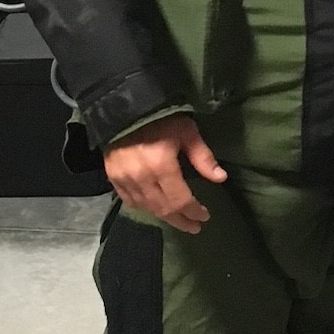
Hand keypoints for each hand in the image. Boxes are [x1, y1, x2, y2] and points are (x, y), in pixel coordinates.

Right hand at [104, 112, 226, 232]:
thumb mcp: (186, 131)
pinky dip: (144, 207)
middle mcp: (141, 178)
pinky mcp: (113, 177)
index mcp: (161, 166)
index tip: (205, 216)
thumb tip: (221, 178)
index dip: (194, 211)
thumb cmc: (159, 117)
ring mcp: (124, 179)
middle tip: (194, 227)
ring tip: (178, 220)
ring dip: (163, 216)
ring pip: (147, 207)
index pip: (180, 200)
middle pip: (163, 209)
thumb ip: (202, 157)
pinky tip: (154, 209)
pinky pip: (129, 200)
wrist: (121, 106)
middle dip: (181, 220)